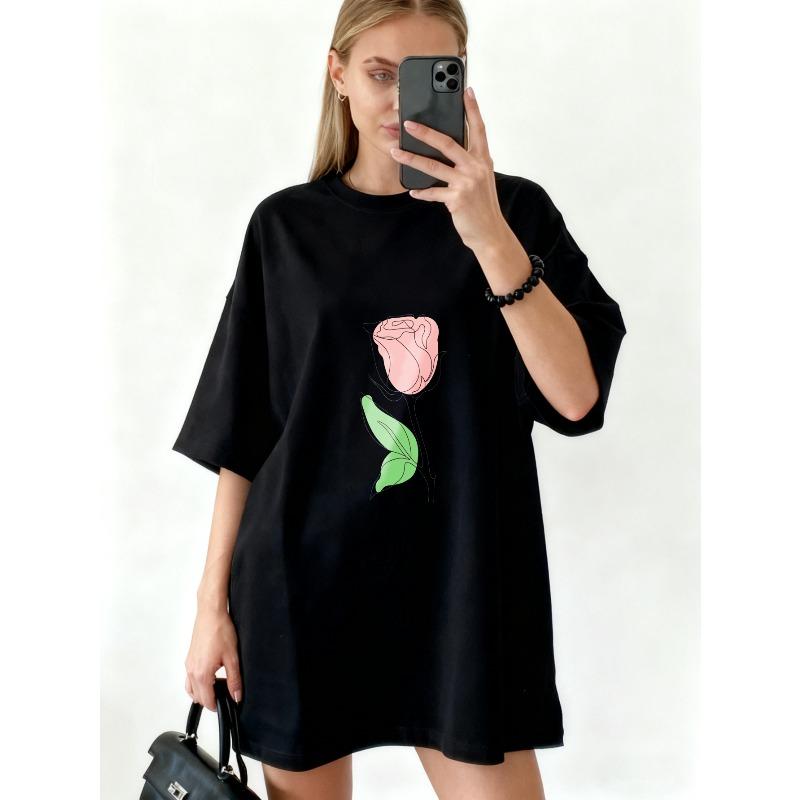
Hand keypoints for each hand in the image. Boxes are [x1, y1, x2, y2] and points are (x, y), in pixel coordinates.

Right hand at [184, 605, 242, 710]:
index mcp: (201, 674)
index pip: (206, 701)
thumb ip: (234, 680)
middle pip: (197, 697)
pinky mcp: (189, 659)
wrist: (211, 614)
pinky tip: (210, 675)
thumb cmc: (220, 631)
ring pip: (191, 689)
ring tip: (217, 686)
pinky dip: (197, 683)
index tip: (227, 704)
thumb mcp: (232, 657)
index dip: (217, 706)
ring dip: (202, 692)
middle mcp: (191, 671)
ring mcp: (188, 665)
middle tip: (225, 694)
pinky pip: (189, 678)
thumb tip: (236, 696)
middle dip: (210, 700)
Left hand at [389, 86, 512, 252]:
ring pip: (434, 166)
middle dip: (426, 132)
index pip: (478, 129)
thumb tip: (444, 151)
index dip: (473, 109)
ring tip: (396, 152)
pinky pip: (433, 192)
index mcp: (483, 160)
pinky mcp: (457, 199)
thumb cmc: (482, 205)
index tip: (467, 90)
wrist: (490, 232)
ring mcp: (466, 183)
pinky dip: (421, 191)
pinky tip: (412, 190)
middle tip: (408, 123)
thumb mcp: (480, 179)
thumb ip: (467, 163)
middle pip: (448, 143)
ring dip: (412, 158)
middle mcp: (476, 168)